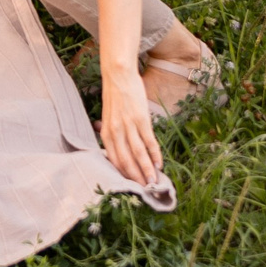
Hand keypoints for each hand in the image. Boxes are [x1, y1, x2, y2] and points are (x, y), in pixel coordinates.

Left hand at [97, 58, 162, 184]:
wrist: (118, 76)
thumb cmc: (115, 97)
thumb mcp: (107, 117)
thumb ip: (110, 133)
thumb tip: (114, 149)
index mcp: (105, 133)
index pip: (114, 160)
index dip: (124, 175)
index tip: (131, 186)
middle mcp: (115, 132)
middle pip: (126, 161)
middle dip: (136, 177)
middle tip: (145, 190)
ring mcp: (129, 126)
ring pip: (138, 154)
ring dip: (147, 169)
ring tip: (153, 182)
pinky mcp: (141, 120)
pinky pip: (148, 141)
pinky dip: (154, 154)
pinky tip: (159, 164)